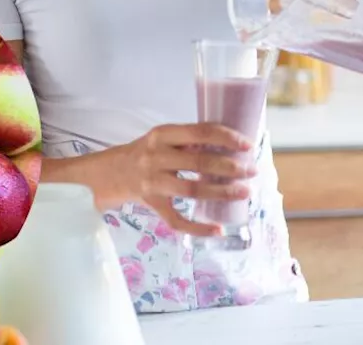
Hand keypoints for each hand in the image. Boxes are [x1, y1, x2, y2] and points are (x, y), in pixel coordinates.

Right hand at [117, 123, 257, 237]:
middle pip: (199, 162)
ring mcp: (152, 182)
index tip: (247, 145)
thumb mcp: (163, 138)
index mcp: (162, 134)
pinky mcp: (152, 204)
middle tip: (252, 171)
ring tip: (244, 192)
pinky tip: (217, 229)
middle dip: (230, 167)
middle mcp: (156, 157)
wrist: (110, 172)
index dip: (227, 138)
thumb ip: (190, 140)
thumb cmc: (145, 152)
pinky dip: (198, 227)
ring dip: (222, 192)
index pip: (200, 132)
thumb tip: (231, 144)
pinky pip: (177, 220)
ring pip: (192, 189)